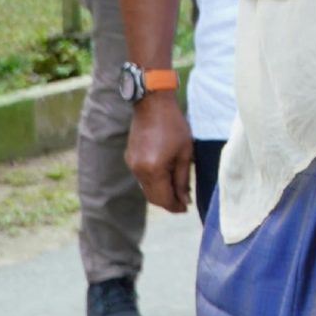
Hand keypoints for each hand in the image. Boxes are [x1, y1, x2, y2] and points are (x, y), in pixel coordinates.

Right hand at [126, 93, 193, 214]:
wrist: (152, 105)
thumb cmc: (174, 126)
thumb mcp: (185, 153)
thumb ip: (183, 178)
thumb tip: (184, 198)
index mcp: (153, 170)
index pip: (163, 198)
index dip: (175, 206)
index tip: (185, 209)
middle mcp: (138, 171)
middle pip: (152, 197)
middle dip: (168, 202)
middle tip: (182, 203)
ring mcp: (131, 165)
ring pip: (146, 188)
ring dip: (161, 193)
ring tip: (177, 190)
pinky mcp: (129, 158)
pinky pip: (142, 178)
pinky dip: (154, 182)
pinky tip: (166, 177)